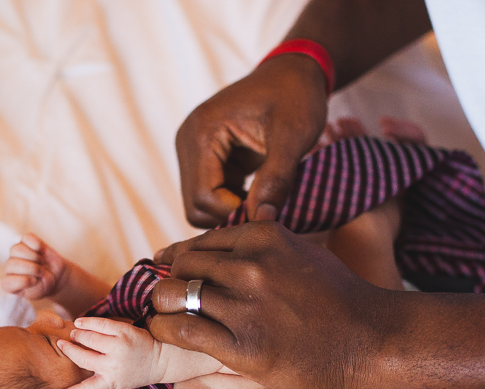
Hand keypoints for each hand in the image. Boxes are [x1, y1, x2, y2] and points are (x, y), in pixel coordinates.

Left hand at [2, 233, 67, 299]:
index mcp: (10, 284)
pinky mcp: (26, 242)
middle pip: (11, 264)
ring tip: (40, 261)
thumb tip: (34, 268)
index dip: (22, 281)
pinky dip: (35, 243)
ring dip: (32, 256)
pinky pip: (27, 238)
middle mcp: (10, 268)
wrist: (55, 276)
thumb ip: (35, 284)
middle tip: (41, 272)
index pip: (7, 283)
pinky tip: (40, 249)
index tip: (34, 281)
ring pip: (16, 249)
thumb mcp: (41, 290)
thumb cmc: (45, 285)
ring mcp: (16, 253)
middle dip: (31, 268)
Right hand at [51, 317, 161, 388]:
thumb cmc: (136, 370)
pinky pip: (100, 324)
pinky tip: (80, 322)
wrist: (161, 360)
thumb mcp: (118, 380)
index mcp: (110, 382)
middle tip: (62, 343)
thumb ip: (100, 374)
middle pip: (81, 356)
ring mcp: (118, 347)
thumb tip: (76, 360)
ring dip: (78, 334)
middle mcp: (113, 365)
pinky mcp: (124, 332)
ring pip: (88, 338)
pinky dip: (87, 322)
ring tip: (74, 332)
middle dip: (69, 349)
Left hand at [149, 221, 395, 388]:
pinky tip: (169, 334)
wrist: (372, 340)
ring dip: (164, 307)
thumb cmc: (340, 297)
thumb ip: (269, 238)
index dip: (180, 259)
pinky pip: (181, 331)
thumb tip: (250, 220)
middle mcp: (250, 266)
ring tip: (169, 317)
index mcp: (264, 237)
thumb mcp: (304, 250)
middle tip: (173, 299)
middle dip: (171, 282)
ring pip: (173, 295)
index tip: (174, 273)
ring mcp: (245, 306)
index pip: (200, 242)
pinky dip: (166, 331)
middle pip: (181, 265)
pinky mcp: (243, 346)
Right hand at [176, 54, 326, 227]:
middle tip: (267, 209)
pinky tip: (258, 193)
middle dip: (230, 215)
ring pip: (200, 205)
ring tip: (264, 199)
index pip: (203, 197)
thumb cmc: (296, 95)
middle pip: (195, 206)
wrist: (294, 72)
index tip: (269, 212)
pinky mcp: (204, 157)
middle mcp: (188, 141)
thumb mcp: (294, 136)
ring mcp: (193, 150)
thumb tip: (263, 220)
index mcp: (202, 131)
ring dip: (231, 211)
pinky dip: (232, 203)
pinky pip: (210, 196)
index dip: (235, 213)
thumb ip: (277, 179)